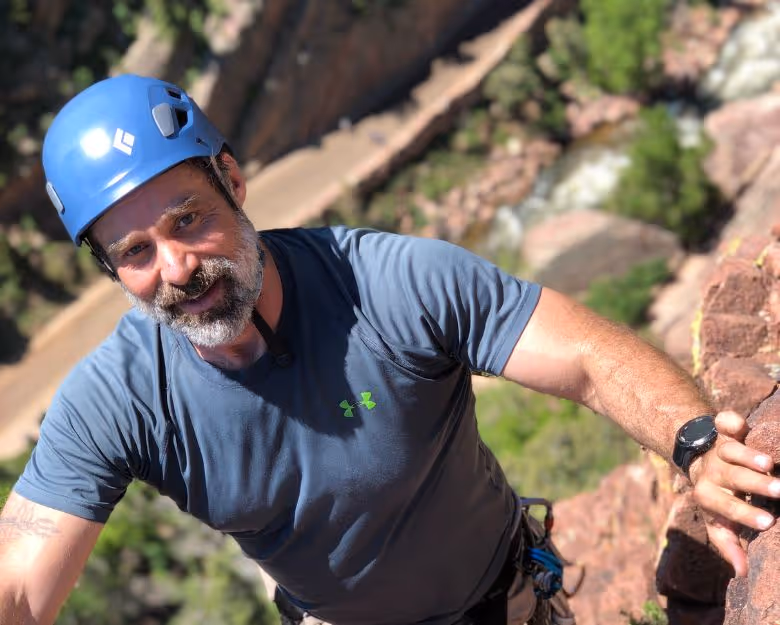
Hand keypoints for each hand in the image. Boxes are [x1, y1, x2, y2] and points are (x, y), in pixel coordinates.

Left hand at [688, 411, 778, 576]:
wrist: (695, 457)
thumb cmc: (715, 496)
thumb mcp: (718, 520)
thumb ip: (728, 543)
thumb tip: (742, 572)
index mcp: (709, 495)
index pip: (726, 507)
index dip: (744, 515)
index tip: (768, 523)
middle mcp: (714, 471)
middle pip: (732, 477)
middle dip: (755, 484)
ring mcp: (718, 449)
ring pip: (731, 450)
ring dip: (747, 455)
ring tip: (768, 463)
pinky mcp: (724, 430)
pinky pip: (723, 422)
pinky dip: (729, 420)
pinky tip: (739, 422)